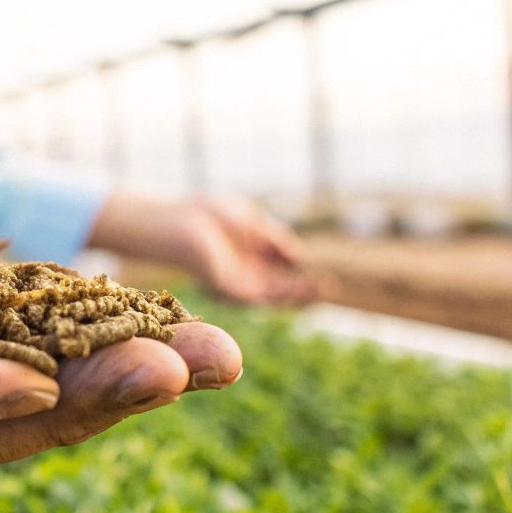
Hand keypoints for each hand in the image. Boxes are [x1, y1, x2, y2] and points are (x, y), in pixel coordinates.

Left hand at [172, 196, 333, 305]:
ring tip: (320, 289)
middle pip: (281, 289)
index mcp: (250, 259)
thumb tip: (300, 257)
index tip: (326, 276)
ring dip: (297, 295)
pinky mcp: (228, 289)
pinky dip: (279, 296)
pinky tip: (297, 288)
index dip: (303, 276)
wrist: (181, 219)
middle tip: (330, 287)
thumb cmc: (211, 214)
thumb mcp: (253, 221)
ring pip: (272, 297)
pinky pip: (257, 298)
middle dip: (305, 290)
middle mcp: (245, 275)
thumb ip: (276, 239)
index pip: (282, 273)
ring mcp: (237, 284)